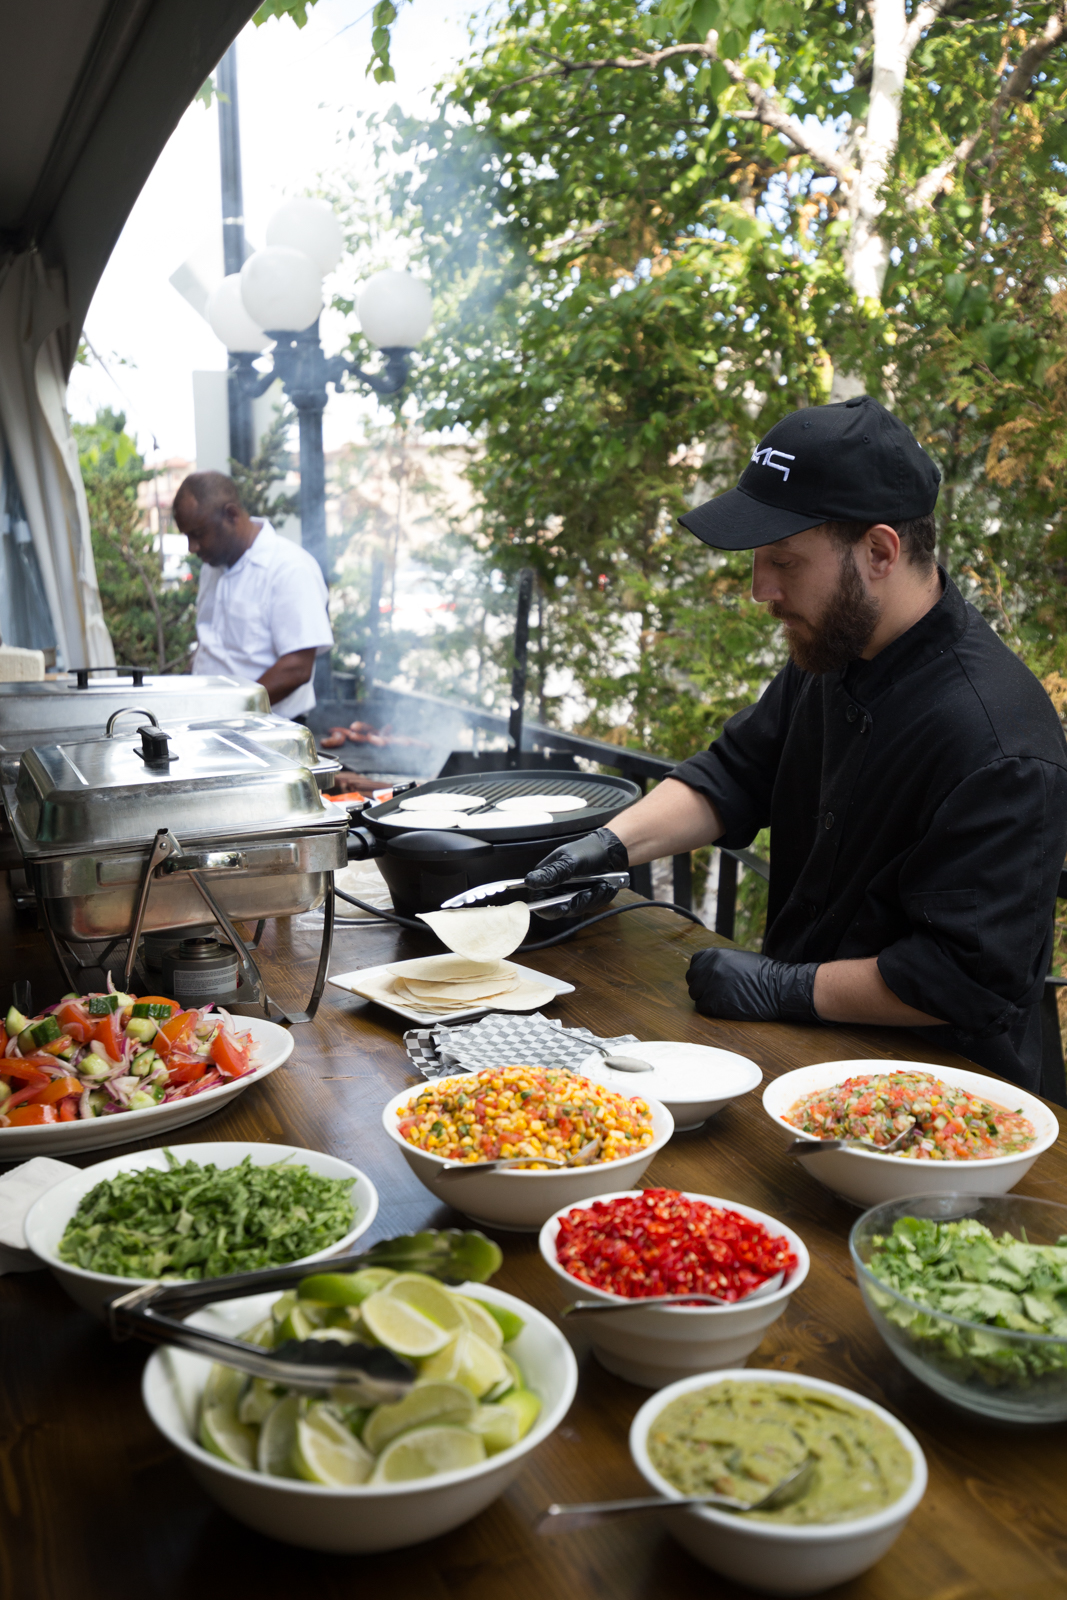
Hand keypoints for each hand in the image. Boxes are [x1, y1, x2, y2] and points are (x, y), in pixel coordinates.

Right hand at [524, 827, 628, 919]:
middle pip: (561, 908)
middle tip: (590, 892)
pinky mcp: (584, 897)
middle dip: (579, 903)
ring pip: (578, 909)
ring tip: (602, 885)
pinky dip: (600, 898)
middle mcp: (557, 887)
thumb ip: (551, 874)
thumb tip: (529, 881)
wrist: (611, 851)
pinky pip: (590, 907)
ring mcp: (571, 894)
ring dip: (592, 900)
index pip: (540, 902)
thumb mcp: (570, 861)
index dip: (550, 909)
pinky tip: (606, 887)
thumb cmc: (589, 850)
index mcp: (547, 877)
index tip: (564, 908)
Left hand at [687, 946, 819, 1023]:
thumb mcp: (739, 958)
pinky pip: (701, 1007)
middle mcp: (708, 968)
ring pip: (695, 994)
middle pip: (692, 979)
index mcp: (715, 955)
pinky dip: (710, 1008)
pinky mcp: (712, 1004)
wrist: (776, 988)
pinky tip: (724, 1006)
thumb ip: (721, 961)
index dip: (702, 971)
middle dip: (701, 984)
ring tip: (722, 998)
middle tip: (715, 990)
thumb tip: (710, 968)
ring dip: (705, 997)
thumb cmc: (763, 973)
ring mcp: (709, 986)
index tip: (709, 977)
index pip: (695, 962)